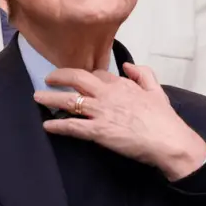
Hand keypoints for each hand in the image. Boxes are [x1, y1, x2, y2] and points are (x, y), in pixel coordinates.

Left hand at [34, 63, 205, 180]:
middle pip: (77, 79)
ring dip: (50, 98)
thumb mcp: (156, 90)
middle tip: (48, 79)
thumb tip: (127, 65)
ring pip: (69, 101)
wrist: (168, 140)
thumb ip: (143, 74)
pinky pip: (72, 126)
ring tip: (37, 97)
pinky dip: (58, 125)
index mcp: (122, 84)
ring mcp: (101, 112)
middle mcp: (108, 95)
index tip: (78, 79)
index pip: (97, 74)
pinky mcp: (97, 132)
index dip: (85, 76)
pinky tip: (47, 125)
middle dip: (59, 76)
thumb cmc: (164, 118)